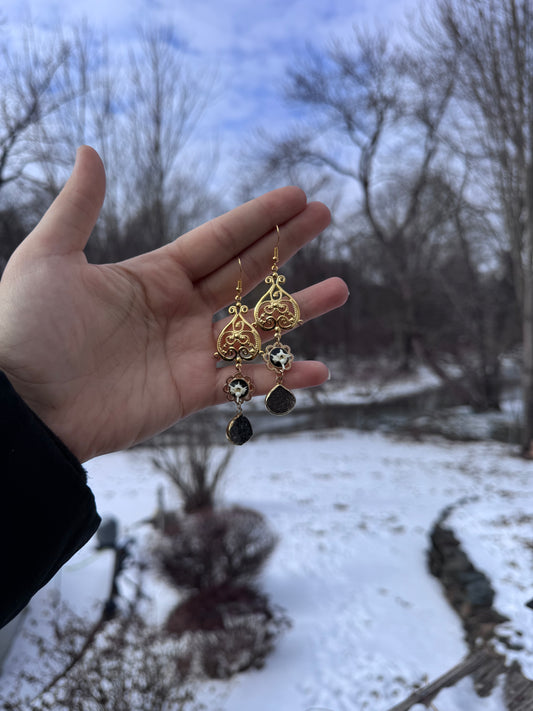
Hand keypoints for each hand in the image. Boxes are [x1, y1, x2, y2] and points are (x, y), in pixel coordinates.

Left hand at [0, 147, 347, 461]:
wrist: (19, 406)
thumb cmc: (27, 330)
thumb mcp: (48, 258)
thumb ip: (79, 207)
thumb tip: (90, 150)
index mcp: (153, 275)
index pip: (219, 240)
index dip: (258, 218)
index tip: (296, 194)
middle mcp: (178, 311)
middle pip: (245, 273)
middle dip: (286, 245)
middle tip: (325, 217)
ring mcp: (188, 352)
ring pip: (256, 327)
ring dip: (298, 310)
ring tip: (340, 289)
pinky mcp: (189, 392)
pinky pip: (245, 381)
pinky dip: (282, 378)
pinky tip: (318, 369)